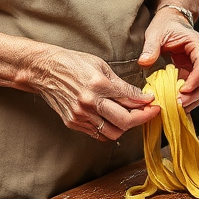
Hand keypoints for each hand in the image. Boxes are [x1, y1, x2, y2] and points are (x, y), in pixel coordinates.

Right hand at [30, 44, 158, 140]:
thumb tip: (141, 97)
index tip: (154, 104)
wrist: (44, 70)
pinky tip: (114, 120)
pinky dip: (110, 130)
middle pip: (125, 121)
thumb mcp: (101, 66)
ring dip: (126, 127)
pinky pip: (98, 134)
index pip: (130, 100)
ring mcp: (80, 115)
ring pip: (113, 133)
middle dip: (142, 119)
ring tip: (131, 117)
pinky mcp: (73, 123)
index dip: (146, 104)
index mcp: (98, 84)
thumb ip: (121, 85)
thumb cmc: (73, 63)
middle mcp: (89, 102)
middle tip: (149, 113)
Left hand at [139, 8, 198, 110]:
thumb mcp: (155, 33)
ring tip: (175, 107)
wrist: (173, 22)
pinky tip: (176, 105)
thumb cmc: (166, 26)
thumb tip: (144, 62)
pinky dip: (189, 100)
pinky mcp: (197, 75)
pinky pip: (197, 91)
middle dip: (193, 96)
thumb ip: (150, 48)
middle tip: (176, 104)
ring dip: (192, 101)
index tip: (182, 91)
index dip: (195, 81)